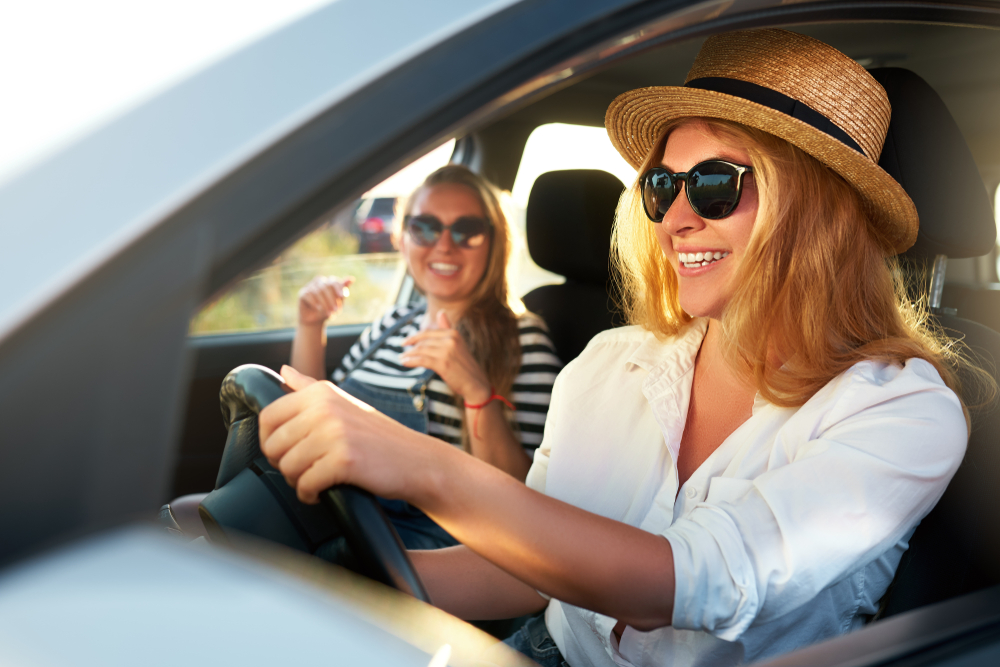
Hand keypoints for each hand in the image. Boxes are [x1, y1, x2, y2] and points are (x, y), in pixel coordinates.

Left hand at [259, 366, 432, 503]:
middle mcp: (325, 408)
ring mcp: (334, 433)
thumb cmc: (379, 437)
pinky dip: (310, 495)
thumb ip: (310, 387)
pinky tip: (322, 492)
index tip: (286, 452)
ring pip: (287, 467)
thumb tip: (283, 372)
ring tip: (315, 479)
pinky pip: (305, 485)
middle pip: (273, 445)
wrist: (417, 460)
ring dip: (297, 481)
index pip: (268, 417)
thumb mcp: (344, 403)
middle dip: (283, 465)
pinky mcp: (343, 460)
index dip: (269, 441)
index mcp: (320, 393)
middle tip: (304, 469)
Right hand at [298, 275, 353, 325]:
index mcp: (329, 281)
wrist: (315, 321)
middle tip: (336, 311)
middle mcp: (319, 281)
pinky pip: (309, 295)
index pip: (334, 282)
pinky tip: (318, 308)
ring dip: (324, 303)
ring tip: (329, 313)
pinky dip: (314, 302)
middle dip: (332, 299)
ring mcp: (310, 286)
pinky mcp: (302, 293)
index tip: (342, 297)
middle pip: (326, 287)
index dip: (338, 288)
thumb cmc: (328, 309)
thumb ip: (344, 290)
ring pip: (317, 291)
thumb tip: (352, 278)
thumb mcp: (338, 301)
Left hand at [400, 311, 490, 401]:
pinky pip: (422, 360)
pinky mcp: (443, 364)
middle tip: (403, 350)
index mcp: (454, 333)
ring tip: (402, 359)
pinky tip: (405, 363)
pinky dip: (411, 361)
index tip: (406, 341)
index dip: (415, 337)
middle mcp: (451, 339)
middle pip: (423, 340)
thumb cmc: (465, 365)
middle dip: (411, 345)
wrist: (476, 384)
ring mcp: (447, 351)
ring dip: (409, 354)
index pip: (428, 332)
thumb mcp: (458, 344)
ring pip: (421, 350)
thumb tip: (441, 312)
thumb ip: (448, 328)